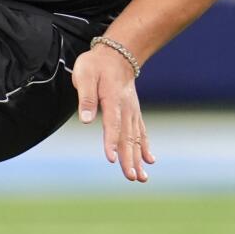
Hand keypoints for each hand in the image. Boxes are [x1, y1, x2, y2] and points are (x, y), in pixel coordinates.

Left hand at [72, 44, 152, 182]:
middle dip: (129, 159)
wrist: (118, 55)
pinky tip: (149, 162)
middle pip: (128, 137)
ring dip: (138, 159)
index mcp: (112, 99)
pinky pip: (141, 133)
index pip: (112, 124)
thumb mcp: (85, 74)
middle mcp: (126, 108)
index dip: (111, 142)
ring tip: (141, 178)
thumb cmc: (96, 65)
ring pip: (136, 139)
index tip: (112, 158)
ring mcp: (132, 112)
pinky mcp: (134, 114)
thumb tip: (86, 120)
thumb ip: (86, 97)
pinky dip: (145, 147)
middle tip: (132, 177)